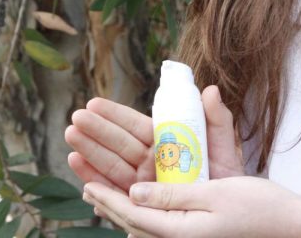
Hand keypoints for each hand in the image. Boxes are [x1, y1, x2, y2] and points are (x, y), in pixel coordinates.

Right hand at [65, 87, 245, 191]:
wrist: (229, 211)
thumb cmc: (226, 177)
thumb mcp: (223, 146)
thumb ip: (217, 119)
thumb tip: (210, 89)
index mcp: (166, 143)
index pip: (135, 126)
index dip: (114, 115)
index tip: (94, 104)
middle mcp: (150, 163)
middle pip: (118, 146)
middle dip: (95, 133)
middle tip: (76, 119)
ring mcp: (143, 186)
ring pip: (111, 168)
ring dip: (89, 156)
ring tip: (71, 141)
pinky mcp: (140, 207)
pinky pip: (115, 196)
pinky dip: (97, 186)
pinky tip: (81, 177)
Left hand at [82, 176, 300, 237]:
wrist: (288, 227)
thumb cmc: (258, 207)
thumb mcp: (215, 193)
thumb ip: (173, 196)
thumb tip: (135, 192)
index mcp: (180, 232)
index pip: (133, 213)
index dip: (108, 197)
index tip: (86, 182)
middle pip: (133, 222)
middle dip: (107, 201)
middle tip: (84, 184)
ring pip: (143, 227)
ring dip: (119, 208)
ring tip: (100, 193)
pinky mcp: (195, 236)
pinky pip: (158, 227)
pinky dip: (140, 214)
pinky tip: (136, 205)